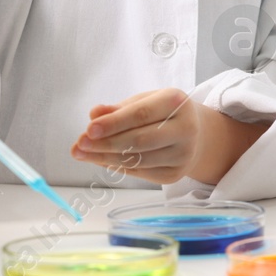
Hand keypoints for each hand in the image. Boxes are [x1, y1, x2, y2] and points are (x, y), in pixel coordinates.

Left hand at [71, 87, 267, 185]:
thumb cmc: (163, 113)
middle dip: (105, 144)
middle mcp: (185, 128)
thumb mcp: (144, 101)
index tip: (88, 129)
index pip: (141, 115)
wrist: (196, 133)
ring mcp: (183, 154)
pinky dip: (117, 167)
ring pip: (137, 160)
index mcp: (177, 101)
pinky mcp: (176, 174)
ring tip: (83, 153)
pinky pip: (140, 173)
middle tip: (79, 145)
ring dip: (105, 158)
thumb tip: (94, 114)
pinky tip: (102, 160)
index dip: (113, 123)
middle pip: (139, 140)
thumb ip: (118, 109)